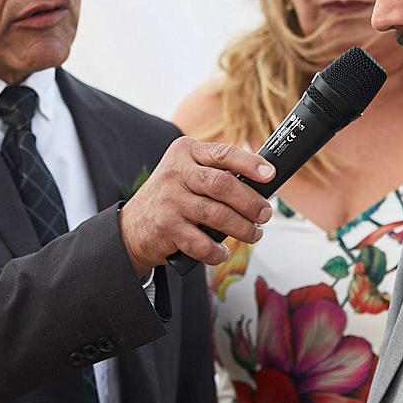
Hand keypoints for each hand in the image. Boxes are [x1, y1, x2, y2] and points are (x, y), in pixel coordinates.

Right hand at [120, 139, 275, 274]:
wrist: (132, 226)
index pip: (223, 153)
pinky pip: (202, 243)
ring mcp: (170, 200)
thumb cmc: (172, 198)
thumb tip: (261, 184)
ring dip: (242, 228)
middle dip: (251, 202)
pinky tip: (222, 251)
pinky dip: (217, 251)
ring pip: (217, 215)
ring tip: (253, 234)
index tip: (270, 174)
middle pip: (223, 185)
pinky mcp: (167, 227)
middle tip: (265, 214)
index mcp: (185, 152)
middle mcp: (175, 173)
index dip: (250, 164)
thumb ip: (216, 172)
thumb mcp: (187, 173)